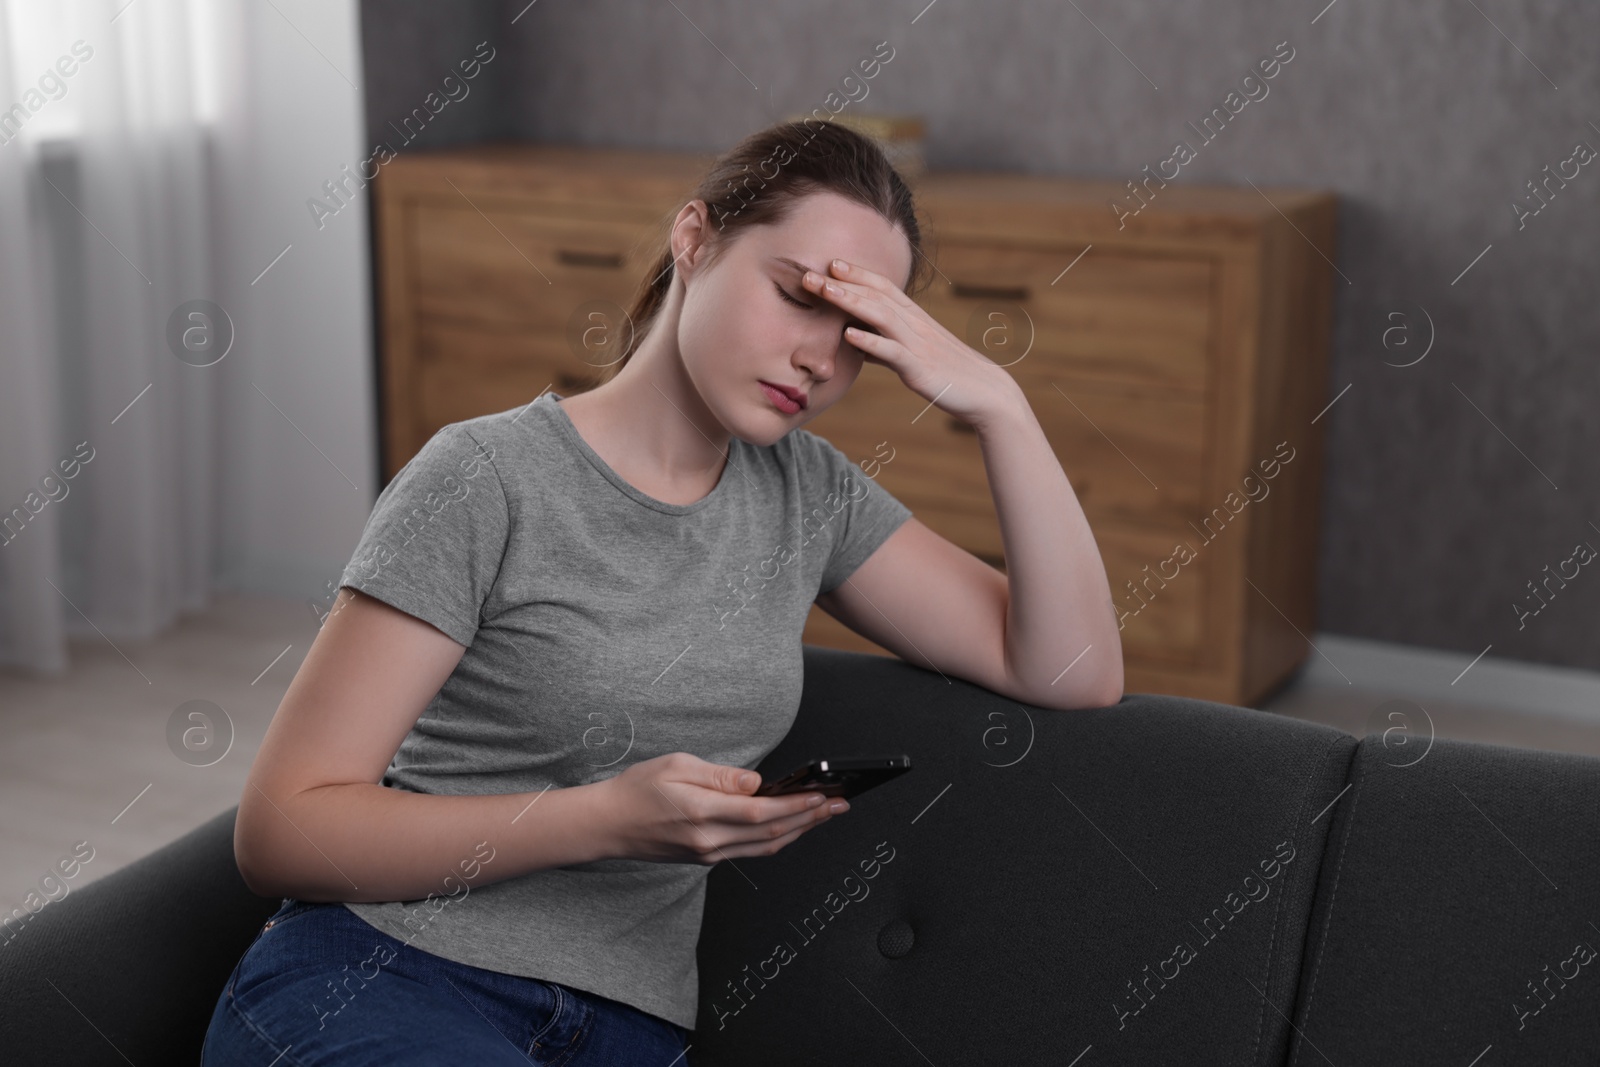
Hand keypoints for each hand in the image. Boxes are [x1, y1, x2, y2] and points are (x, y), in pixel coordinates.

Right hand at [598, 752, 847, 864]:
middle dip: (810, 818)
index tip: (821, 795)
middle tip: (839, 805)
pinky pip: (752, 850)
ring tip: (824, 815)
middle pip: (772, 832)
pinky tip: (792, 825)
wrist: (608, 825)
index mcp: (700, 813)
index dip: (795, 805)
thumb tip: (757, 782)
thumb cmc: (637, 790)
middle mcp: (708, 840)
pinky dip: (778, 838)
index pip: (760, 812)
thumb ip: (720, 776)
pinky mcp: (707, 859)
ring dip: (800, 830)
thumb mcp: (676, 765)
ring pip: (766, 846)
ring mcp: (709, 854)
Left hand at [802, 258, 1024, 431]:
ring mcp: (918, 345)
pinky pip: (892, 352)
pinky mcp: (920, 368)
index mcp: (915, 319)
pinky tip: (848, 336)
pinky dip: (870, 342)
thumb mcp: (913, 356)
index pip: (883, 288)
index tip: (830, 262)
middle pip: (875, 296)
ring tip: (824, 291)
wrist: (986, 393)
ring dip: (850, 301)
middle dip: (842, 283)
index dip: (857, 274)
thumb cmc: (949, 374)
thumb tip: (857, 341)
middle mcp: (915, 325)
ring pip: (881, 316)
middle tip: (809, 273)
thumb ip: (885, 347)